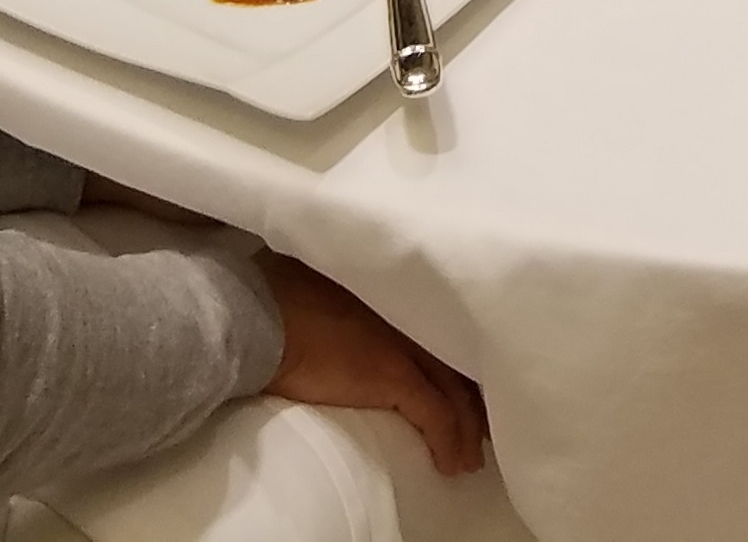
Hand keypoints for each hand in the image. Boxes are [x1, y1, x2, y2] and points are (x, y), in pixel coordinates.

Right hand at [261, 255, 489, 476]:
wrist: (263, 316)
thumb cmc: (277, 297)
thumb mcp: (326, 283)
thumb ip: (349, 295)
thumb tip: (342, 312)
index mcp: (396, 294)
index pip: (445, 330)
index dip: (461, 360)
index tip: (471, 383)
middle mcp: (412, 316)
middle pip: (460, 362)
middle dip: (475, 399)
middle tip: (484, 427)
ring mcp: (407, 346)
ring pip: (457, 392)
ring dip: (467, 429)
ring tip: (470, 458)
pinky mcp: (395, 376)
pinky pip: (437, 416)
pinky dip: (448, 441)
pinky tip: (452, 464)